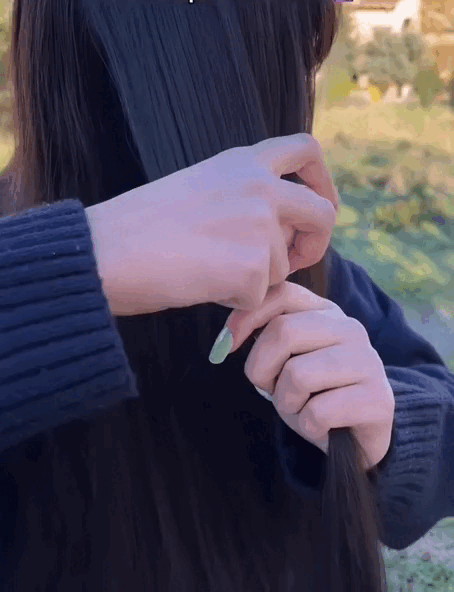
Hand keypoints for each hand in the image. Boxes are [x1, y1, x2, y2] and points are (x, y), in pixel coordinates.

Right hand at [85, 133, 337, 315]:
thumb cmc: (139, 226)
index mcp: (243, 162)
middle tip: (292, 261)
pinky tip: (201, 286)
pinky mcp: (252, 267)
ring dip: (255, 278)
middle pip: (323, 213)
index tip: (318, 203)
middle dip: (315, 242)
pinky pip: (260, 296)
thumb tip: (277, 228)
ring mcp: (259, 226)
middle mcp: (260, 187)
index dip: (323, 181)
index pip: (307, 150)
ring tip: (206, 271)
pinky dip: (236, 302)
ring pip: (283, 266)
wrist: (105, 252)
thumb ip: (243, 196)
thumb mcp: (199, 188)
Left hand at [224, 281, 395, 471]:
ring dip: (287, 402)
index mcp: (326, 312)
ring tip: (302, 407)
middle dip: (262, 368)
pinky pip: (317, 412)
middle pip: (284, 332)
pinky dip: (308, 425)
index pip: (281, 293)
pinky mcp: (377, 399)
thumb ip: (265, 336)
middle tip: (271, 388)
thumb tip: (227, 340)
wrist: (357, 437)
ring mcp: (367, 361)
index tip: (228, 344)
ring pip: (298, 375)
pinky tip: (321, 426)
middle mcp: (350, 328)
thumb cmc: (314, 393)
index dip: (246, 317)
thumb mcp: (285, 359)